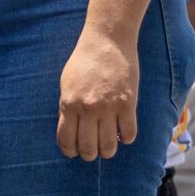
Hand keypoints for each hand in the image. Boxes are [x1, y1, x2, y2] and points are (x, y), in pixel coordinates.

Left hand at [56, 25, 139, 160]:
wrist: (107, 40)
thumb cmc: (85, 61)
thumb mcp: (67, 84)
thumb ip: (67, 108)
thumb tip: (70, 132)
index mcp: (69, 104)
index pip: (66, 141)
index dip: (70, 151)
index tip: (74, 152)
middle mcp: (88, 109)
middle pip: (88, 148)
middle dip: (89, 154)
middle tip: (93, 151)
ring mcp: (109, 107)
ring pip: (108, 146)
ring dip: (107, 151)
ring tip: (108, 145)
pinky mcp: (128, 104)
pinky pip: (128, 134)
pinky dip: (125, 138)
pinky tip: (122, 133)